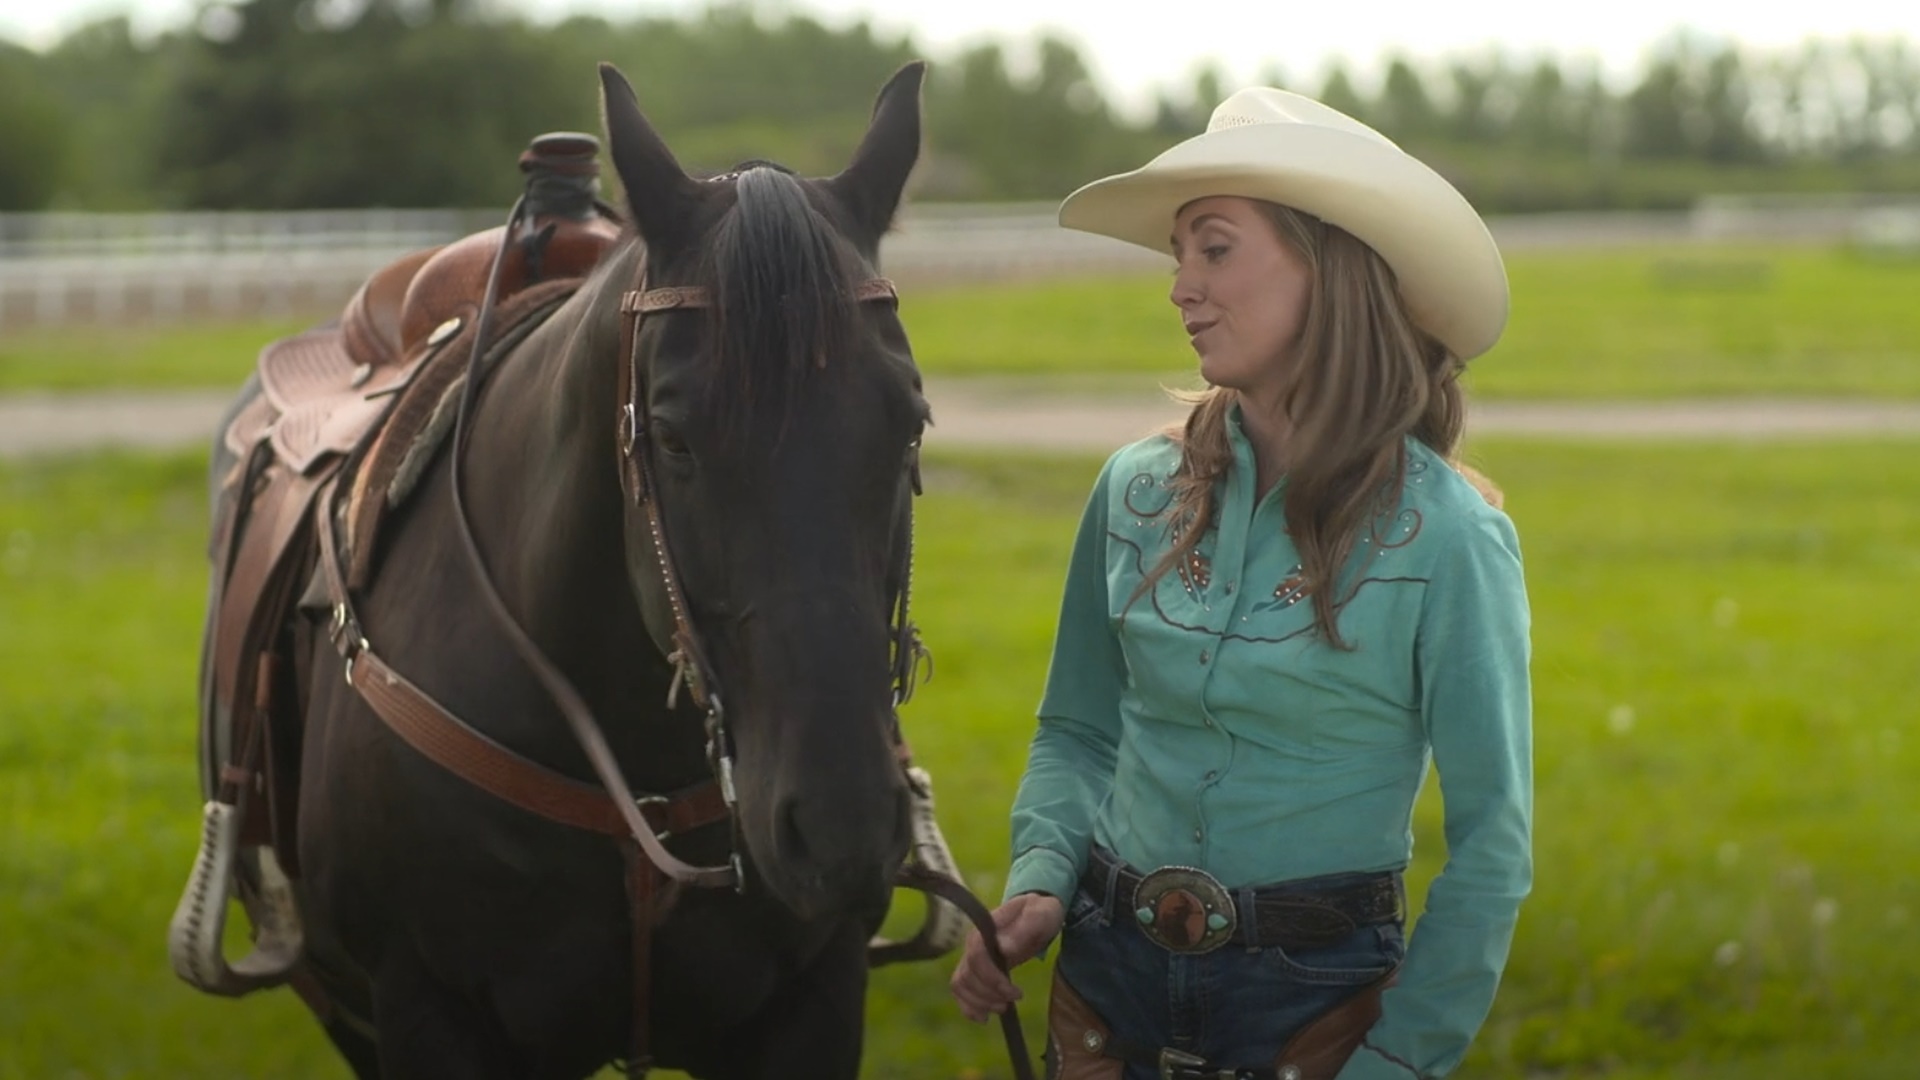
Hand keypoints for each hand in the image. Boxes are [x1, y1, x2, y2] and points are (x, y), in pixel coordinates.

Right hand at [948, 891, 1065, 1022]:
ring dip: (979, 1003)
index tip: (1016, 993)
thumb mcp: (1041, 914)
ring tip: (1003, 1008)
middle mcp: (973, 943)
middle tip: (1013, 1000)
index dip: (991, 978)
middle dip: (989, 994)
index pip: (976, 956)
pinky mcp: (976, 969)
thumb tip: (1004, 948)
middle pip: (967, 975)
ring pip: (960, 985)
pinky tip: (983, 1017)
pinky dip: (967, 1006)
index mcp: (986, 929)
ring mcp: (972, 957)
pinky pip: (960, 989)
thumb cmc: (1040, 911)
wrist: (1036, 912)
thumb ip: (1026, 926)